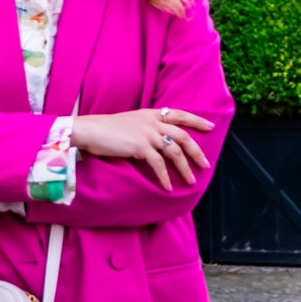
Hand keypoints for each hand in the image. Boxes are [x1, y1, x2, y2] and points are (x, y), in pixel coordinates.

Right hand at [71, 106, 213, 188]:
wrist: (89, 130)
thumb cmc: (106, 130)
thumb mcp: (130, 123)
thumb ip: (145, 129)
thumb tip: (158, 143)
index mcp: (151, 114)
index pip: (179, 114)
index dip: (196, 120)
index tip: (210, 126)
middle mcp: (152, 122)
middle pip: (183, 136)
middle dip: (196, 151)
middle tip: (205, 164)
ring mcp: (147, 134)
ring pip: (174, 151)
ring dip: (184, 168)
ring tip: (190, 180)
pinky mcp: (140, 146)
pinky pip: (158, 164)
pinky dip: (164, 177)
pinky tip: (167, 187)